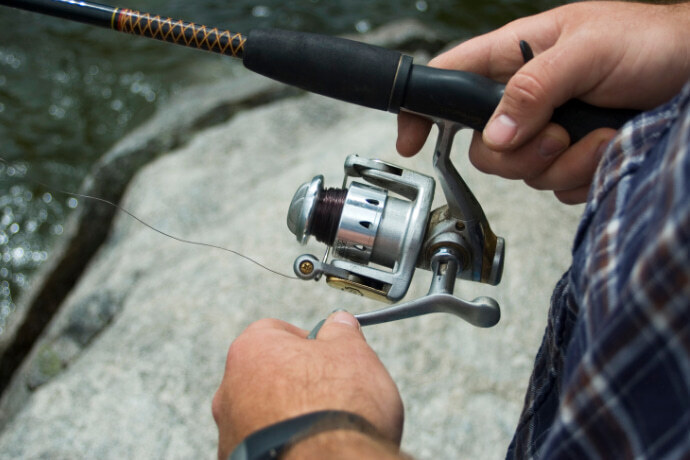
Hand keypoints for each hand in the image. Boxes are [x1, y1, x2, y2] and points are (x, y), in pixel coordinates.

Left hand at [212, 311, 403, 459]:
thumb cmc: (337, 406)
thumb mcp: (353, 353)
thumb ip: (341, 332)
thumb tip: (338, 322)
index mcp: (251, 349)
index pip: (274, 330)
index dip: (306, 340)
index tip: (328, 352)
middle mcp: (230, 388)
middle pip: (265, 371)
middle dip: (294, 378)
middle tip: (329, 389)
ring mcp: (230, 429)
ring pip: (261, 409)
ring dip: (286, 412)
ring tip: (322, 424)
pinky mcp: (237, 459)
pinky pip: (264, 441)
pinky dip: (283, 441)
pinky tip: (309, 444)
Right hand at [397, 1, 689, 203]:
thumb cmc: (652, 42)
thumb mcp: (587, 51)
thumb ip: (533, 89)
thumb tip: (495, 133)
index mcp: (516, 57)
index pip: (449, 80)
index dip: (422, 109)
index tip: (409, 140)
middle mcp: (524, 97)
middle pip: (484, 146)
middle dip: (519, 153)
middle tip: (555, 135)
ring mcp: (546, 129)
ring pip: (521, 171)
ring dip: (562, 164)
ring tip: (598, 135)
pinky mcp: (571, 155)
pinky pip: (555, 184)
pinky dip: (582, 175)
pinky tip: (607, 148)